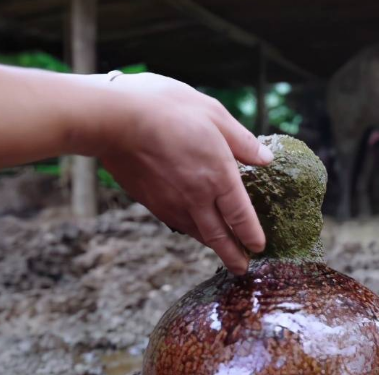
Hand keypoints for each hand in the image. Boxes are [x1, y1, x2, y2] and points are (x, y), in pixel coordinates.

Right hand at [97, 73, 272, 273]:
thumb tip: (265, 159)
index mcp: (218, 176)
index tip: (259, 247)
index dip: (251, 235)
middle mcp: (196, 197)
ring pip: (196, 233)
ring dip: (211, 247)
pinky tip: (192, 228)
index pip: (241, 216)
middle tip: (242, 269)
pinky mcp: (149, 200)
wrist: (113, 118)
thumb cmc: (167, 109)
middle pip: (219, 236)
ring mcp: (169, 202)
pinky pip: (176, 222)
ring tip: (221, 253)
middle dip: (233, 256)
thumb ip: (242, 141)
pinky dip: (189, 231)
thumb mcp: (214, 114)